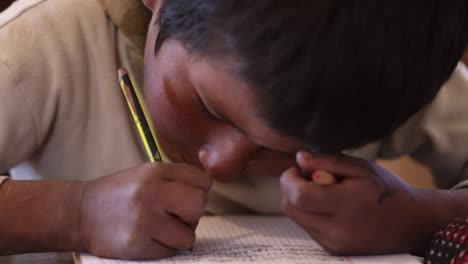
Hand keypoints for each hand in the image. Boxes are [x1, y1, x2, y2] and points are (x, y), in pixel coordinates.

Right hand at [77, 162, 211, 259]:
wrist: (80, 213)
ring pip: (189, 235)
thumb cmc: (120, 194)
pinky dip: (165, 248)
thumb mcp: (146, 174)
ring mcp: (144, 220)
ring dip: (180, 236)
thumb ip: (176, 179)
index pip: (203, 181)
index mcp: (156, 172)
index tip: (185, 197)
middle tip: (177, 216)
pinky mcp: (137, 245)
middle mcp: (151, 193)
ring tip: (161, 229)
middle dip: (193, 214)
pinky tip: (149, 238)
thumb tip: (207, 193)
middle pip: (199, 204)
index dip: (198, 191)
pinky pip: (171, 251)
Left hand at [280, 151, 438, 255]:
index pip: (298, 196)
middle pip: (290, 208)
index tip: (298, 169)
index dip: (289, 179)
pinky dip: (311, 213)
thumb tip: (299, 158)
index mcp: (346, 206)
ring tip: (325, 193)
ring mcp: (333, 244)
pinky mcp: (332, 250)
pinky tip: (331, 207)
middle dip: (292, 188)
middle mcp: (337, 230)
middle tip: (311, 178)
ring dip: (301, 201)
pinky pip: (308, 227)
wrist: (412, 225)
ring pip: (296, 218)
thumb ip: (328, 161)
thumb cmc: (388, 191)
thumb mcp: (363, 167)